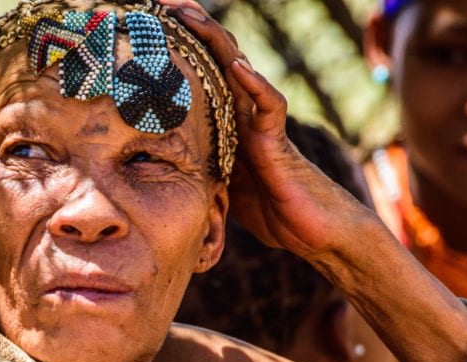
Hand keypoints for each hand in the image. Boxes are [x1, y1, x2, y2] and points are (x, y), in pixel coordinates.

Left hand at [159, 0, 367, 258]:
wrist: (315, 233)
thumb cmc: (274, 212)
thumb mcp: (223, 188)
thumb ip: (200, 170)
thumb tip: (156, 173)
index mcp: (228, 124)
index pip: (202, 76)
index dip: (180, 52)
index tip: (151, 27)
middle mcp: (245, 116)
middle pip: (219, 61)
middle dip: (193, 31)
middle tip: (165, 3)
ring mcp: (263, 126)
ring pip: (241, 72)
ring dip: (216, 42)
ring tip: (192, 15)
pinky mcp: (279, 144)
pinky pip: (270, 107)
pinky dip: (255, 85)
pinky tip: (238, 67)